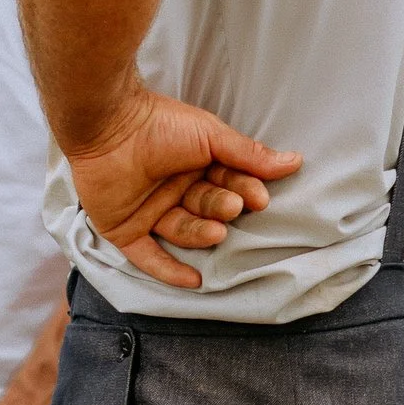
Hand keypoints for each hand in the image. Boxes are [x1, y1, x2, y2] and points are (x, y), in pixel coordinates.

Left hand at [63, 88, 301, 291]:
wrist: (108, 125)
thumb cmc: (160, 123)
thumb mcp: (211, 136)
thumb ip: (249, 154)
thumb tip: (295, 161)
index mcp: (194, 165)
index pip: (226, 185)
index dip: (243, 192)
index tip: (259, 198)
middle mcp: (174, 189)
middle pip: (207, 210)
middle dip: (222, 210)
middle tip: (234, 207)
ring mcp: (149, 211)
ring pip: (183, 232)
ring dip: (202, 235)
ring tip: (217, 231)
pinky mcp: (124, 229)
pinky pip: (148, 256)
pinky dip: (169, 270)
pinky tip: (194, 281)